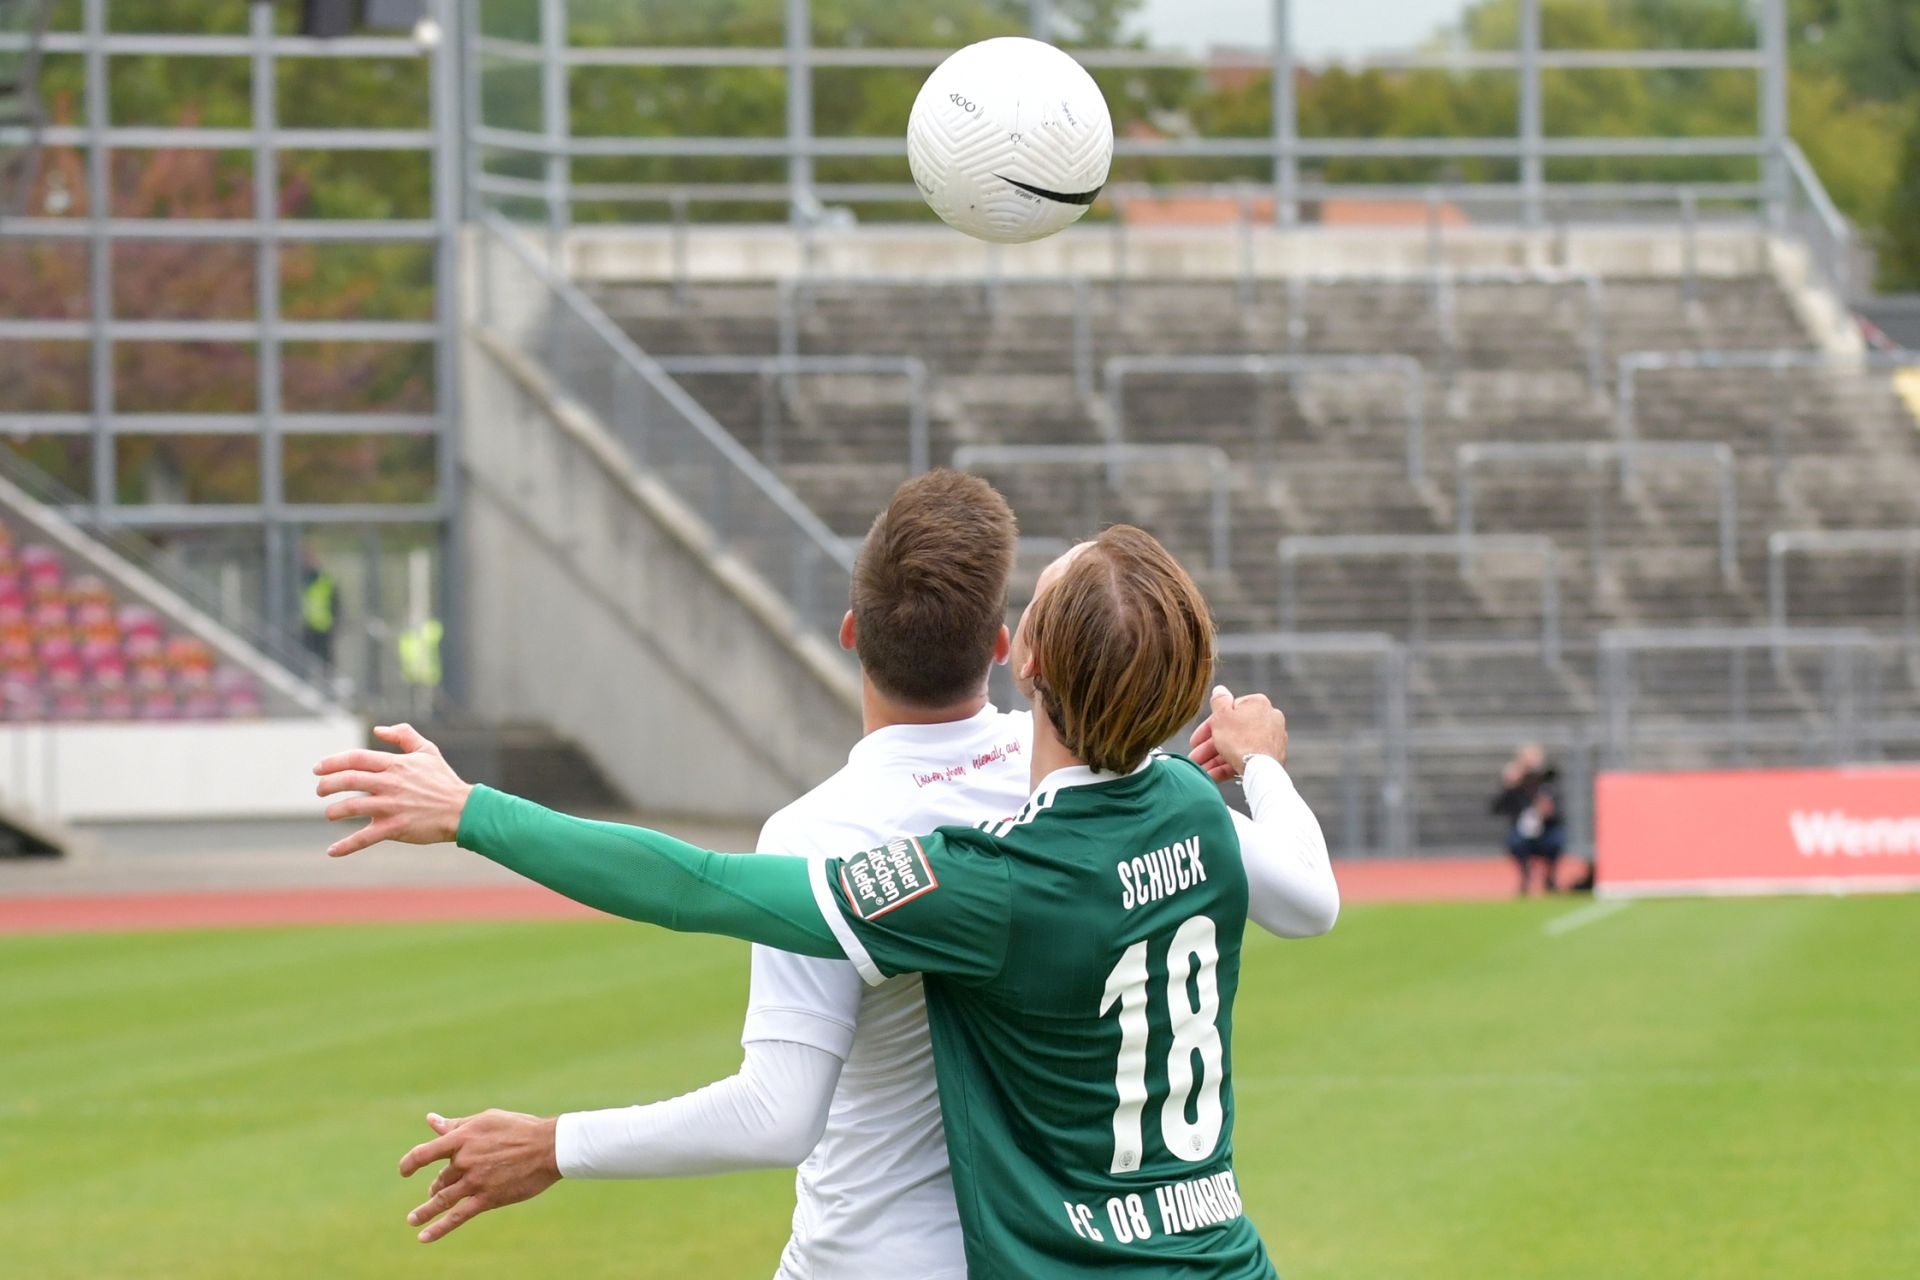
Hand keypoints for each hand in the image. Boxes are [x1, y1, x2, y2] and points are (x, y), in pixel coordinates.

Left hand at [313, 723, 472, 856]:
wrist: (463, 810)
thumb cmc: (443, 780)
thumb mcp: (428, 750)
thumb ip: (404, 735)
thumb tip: (378, 730)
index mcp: (395, 764)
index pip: (355, 759)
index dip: (332, 762)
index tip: (318, 769)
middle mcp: (390, 784)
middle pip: (348, 780)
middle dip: (327, 785)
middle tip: (320, 790)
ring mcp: (391, 807)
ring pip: (351, 807)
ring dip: (333, 811)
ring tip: (329, 813)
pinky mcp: (395, 828)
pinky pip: (365, 838)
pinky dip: (346, 846)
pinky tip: (332, 850)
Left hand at [399, 1109, 561, 1243]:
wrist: (548, 1147)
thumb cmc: (518, 1128)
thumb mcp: (485, 1121)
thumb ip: (456, 1125)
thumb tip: (431, 1120)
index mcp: (462, 1138)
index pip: (424, 1153)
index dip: (409, 1163)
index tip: (404, 1171)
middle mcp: (465, 1160)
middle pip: (441, 1177)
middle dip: (439, 1184)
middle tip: (439, 1188)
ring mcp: (475, 1181)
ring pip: (442, 1199)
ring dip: (425, 1211)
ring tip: (413, 1219)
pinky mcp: (487, 1198)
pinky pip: (457, 1216)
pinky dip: (438, 1228)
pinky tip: (423, 1237)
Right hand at [1188, 685, 1287, 782]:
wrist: (1260, 769)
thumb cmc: (1239, 739)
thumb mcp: (1221, 715)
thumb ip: (1218, 700)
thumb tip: (1220, 689)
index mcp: (1257, 703)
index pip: (1228, 712)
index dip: (1208, 727)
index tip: (1195, 741)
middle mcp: (1269, 718)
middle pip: (1232, 731)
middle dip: (1209, 747)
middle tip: (1195, 758)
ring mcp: (1273, 739)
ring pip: (1238, 747)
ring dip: (1216, 759)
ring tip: (1201, 770)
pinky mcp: (1273, 757)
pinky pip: (1247, 758)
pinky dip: (1230, 766)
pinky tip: (1213, 776)